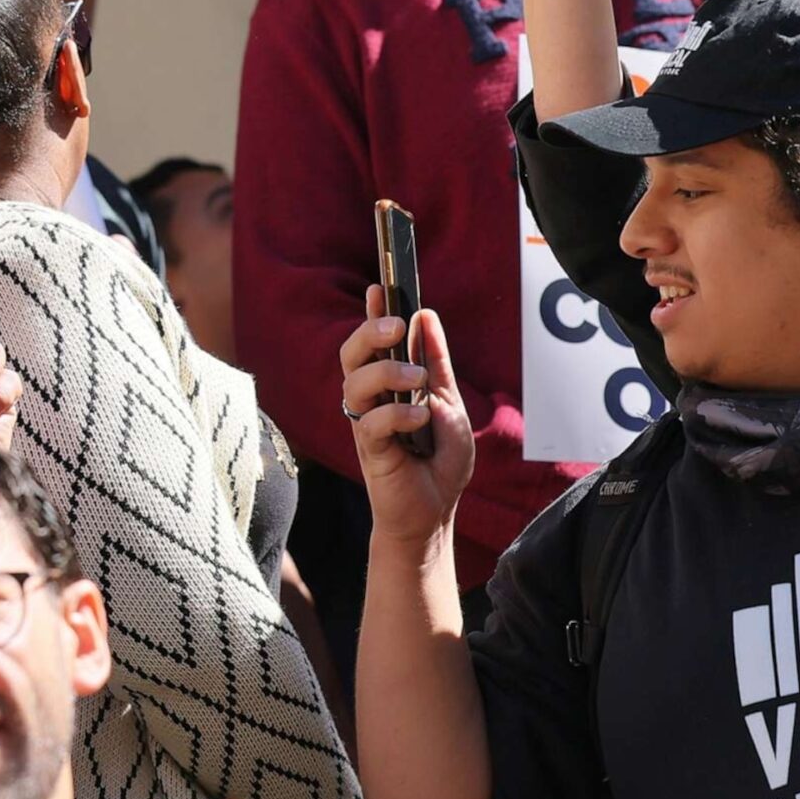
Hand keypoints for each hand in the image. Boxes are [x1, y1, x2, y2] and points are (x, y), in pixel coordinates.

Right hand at [342, 287, 473, 548]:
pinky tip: (419, 420)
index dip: (373, 312)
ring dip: (386, 372)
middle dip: (369, 332)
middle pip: (351, 354)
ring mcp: (365, 423)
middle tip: (395, 325)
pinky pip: (369, 422)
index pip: (373, 340)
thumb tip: (426, 316)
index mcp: (388, 384)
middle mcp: (370, 399)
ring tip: (417, 381)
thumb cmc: (439, 461)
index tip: (380, 286)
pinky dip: (396, 414)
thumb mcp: (448, 403)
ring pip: (353, 383)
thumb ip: (435, 364)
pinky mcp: (368, 450)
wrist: (435, 512)